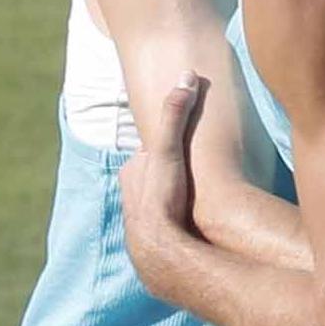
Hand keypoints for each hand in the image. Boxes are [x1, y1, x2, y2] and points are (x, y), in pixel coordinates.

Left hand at [119, 72, 203, 290]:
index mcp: (132, 171)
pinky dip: (177, 224)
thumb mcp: (169, 149)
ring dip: (173, 202)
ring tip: (192, 203)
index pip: (151, 151)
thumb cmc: (161, 196)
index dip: (168, 147)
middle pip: (152, 177)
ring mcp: (140, 219)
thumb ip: (176, 114)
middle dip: (168, 175)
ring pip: (157, 203)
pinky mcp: (153, 242)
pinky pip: (167, 226)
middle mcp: (131, 195)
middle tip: (189, 175)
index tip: (184, 146)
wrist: (158, 249)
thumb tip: (187, 76)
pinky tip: (191, 228)